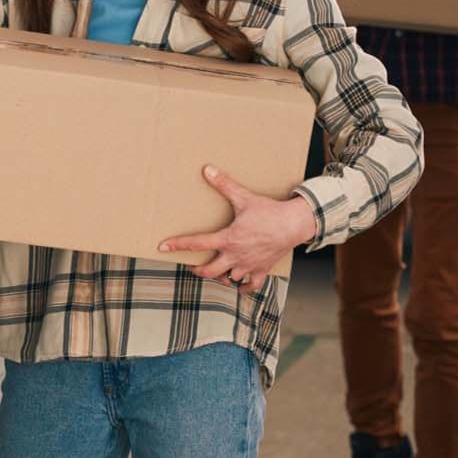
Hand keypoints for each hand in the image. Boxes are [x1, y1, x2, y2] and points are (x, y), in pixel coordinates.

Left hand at [158, 165, 317, 294]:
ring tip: (217, 272)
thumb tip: (207, 170)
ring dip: (221, 277)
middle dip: (198, 270)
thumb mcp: (244, 197)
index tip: (163, 247)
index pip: (197, 243)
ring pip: (228, 279)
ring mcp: (248, 265)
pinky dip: (244, 287)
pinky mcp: (262, 270)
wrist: (294, 224)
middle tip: (193, 266)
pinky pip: (251, 286)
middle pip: (209, 271)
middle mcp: (235, 256)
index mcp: (228, 239)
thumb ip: (224, 185)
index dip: (178, 245)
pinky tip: (240, 284)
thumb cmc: (269, 211)